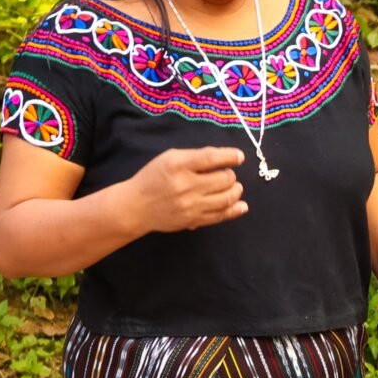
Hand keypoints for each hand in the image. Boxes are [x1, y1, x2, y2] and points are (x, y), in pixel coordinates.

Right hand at [128, 146, 247, 232]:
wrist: (136, 206)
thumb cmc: (154, 177)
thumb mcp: (170, 158)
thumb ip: (197, 156)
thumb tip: (227, 157)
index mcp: (178, 165)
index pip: (211, 158)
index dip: (230, 156)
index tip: (239, 157)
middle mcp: (185, 185)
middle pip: (224, 179)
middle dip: (230, 175)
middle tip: (227, 175)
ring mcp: (190, 205)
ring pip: (227, 198)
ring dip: (235, 191)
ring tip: (233, 187)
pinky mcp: (194, 220)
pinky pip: (221, 215)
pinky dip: (235, 209)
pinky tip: (241, 205)